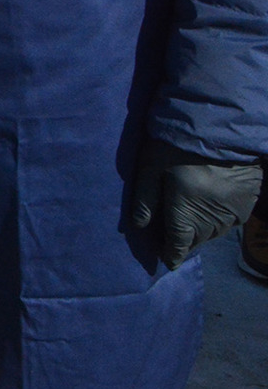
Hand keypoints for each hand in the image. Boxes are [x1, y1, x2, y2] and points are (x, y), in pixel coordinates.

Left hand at [131, 140, 262, 268]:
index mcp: (187, 214)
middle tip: (170, 239)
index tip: (167, 261)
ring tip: (188, 225)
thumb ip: (145, 199)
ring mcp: (234, 211)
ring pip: (215, 233)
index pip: (178, 244)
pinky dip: (216, 219)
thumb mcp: (150, 168)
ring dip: (201, 231)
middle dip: (184, 242)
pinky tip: (207, 209)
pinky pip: (230, 220)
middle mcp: (214, 219)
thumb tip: (139, 226)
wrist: (220, 126)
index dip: (171, 254)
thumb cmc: (177, 145)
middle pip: (197, 240)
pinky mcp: (248, 201)